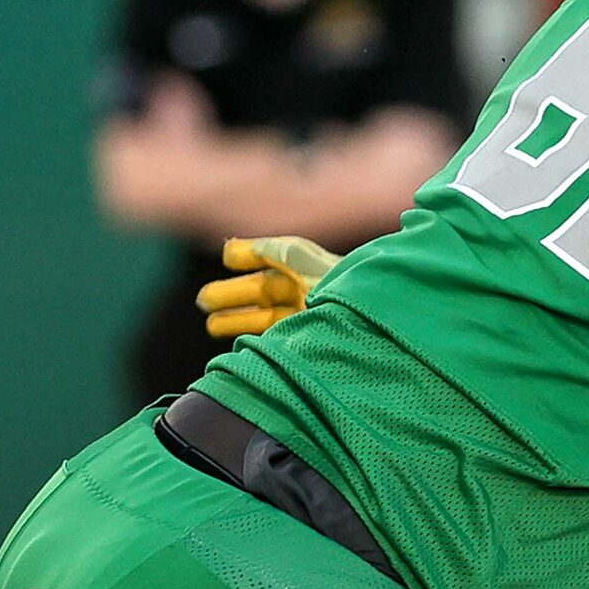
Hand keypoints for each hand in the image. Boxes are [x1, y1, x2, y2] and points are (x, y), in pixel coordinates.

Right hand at [197, 236, 341, 339]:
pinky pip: (279, 334)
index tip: (227, 257)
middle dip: (234, 293)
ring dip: (239, 318)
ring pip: (268, 314)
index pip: (277, 255)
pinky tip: (236, 340)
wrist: (385, 313)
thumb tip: (231, 247)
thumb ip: (273, 252)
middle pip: (266, 289)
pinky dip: (257, 336)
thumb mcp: (306, 261)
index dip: (250, 255)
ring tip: (211, 323)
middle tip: (204, 300)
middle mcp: (311, 287)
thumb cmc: (350, 282)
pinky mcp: (313, 337)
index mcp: (313, 264)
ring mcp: (313, 313)